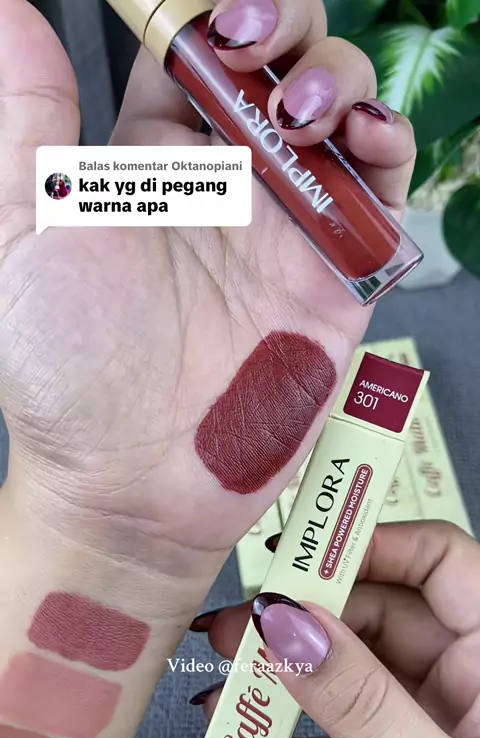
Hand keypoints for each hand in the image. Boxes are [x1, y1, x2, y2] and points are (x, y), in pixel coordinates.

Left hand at [0, 0, 414, 614]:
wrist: (135, 481)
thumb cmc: (69, 371)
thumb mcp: (26, 240)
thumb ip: (25, 127)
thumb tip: (10, 11)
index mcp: (152, 158)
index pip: (192, 47)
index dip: (206, 12)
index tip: (207, 18)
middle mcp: (228, 180)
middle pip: (277, 60)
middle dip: (282, 23)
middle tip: (254, 44)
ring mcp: (289, 224)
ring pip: (338, 108)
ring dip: (335, 78)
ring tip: (300, 113)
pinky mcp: (339, 275)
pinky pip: (384, 193)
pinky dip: (390, 148)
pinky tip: (364, 139)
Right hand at [194, 521, 479, 737]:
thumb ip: (364, 707)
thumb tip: (287, 624)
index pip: (438, 560)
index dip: (366, 545)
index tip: (292, 557)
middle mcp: (478, 677)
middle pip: (383, 613)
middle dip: (306, 618)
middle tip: (237, 628)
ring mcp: (448, 724)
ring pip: (360, 673)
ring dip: (293, 679)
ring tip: (228, 682)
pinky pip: (358, 735)